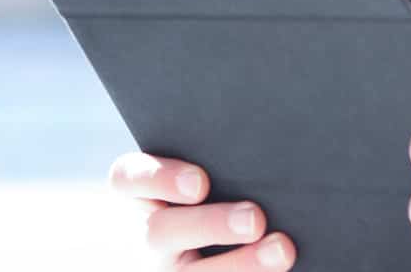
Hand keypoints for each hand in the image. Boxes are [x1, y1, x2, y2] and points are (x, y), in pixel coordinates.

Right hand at [108, 152, 296, 269]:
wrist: (230, 242)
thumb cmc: (225, 183)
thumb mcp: (211, 170)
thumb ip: (223, 159)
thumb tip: (269, 150)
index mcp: (144, 192)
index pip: (129, 178)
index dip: (160, 179)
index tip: (200, 182)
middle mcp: (150, 231)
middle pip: (161, 230)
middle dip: (210, 225)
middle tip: (255, 219)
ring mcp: (167, 265)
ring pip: (191, 271)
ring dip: (240, 262)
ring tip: (281, 250)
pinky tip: (276, 264)